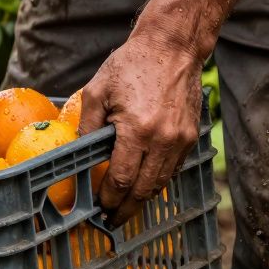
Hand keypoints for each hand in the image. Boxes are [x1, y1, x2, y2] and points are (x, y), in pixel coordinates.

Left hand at [79, 31, 202, 225]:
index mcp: (137, 130)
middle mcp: (164, 140)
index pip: (121, 179)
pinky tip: (142, 185)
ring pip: (161, 182)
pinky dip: (156, 180)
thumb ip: (87, 127)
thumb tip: (77, 155)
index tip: (98, 209)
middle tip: (111, 221)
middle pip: (144, 189)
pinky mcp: (191, 136)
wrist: (173, 47)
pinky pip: (172, 168)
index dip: (109, 199)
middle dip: (126, 209)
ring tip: (124, 209)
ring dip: (142, 199)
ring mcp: (181, 140)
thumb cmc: (130, 65)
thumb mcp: (96, 92)